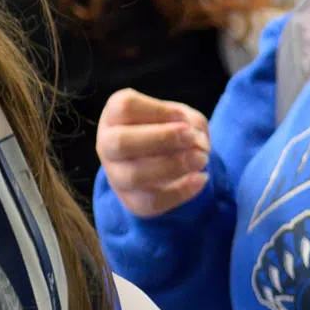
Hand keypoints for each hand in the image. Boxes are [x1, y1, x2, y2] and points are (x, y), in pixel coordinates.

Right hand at [98, 89, 212, 218]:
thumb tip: (196, 140)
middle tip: (191, 138)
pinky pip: (152, 202)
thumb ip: (189, 122)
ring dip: (174, 166)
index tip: (183, 118)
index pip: (126, 107)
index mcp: (114, 116)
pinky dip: (181, 191)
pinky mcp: (132, 201)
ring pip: (135, 176)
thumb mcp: (179, 117)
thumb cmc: (167, 130)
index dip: (159, 111)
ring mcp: (116, 176)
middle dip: (163, 139)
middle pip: (121, 142)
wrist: (163, 163)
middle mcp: (107, 145)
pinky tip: (200, 178)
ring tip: (201, 159)